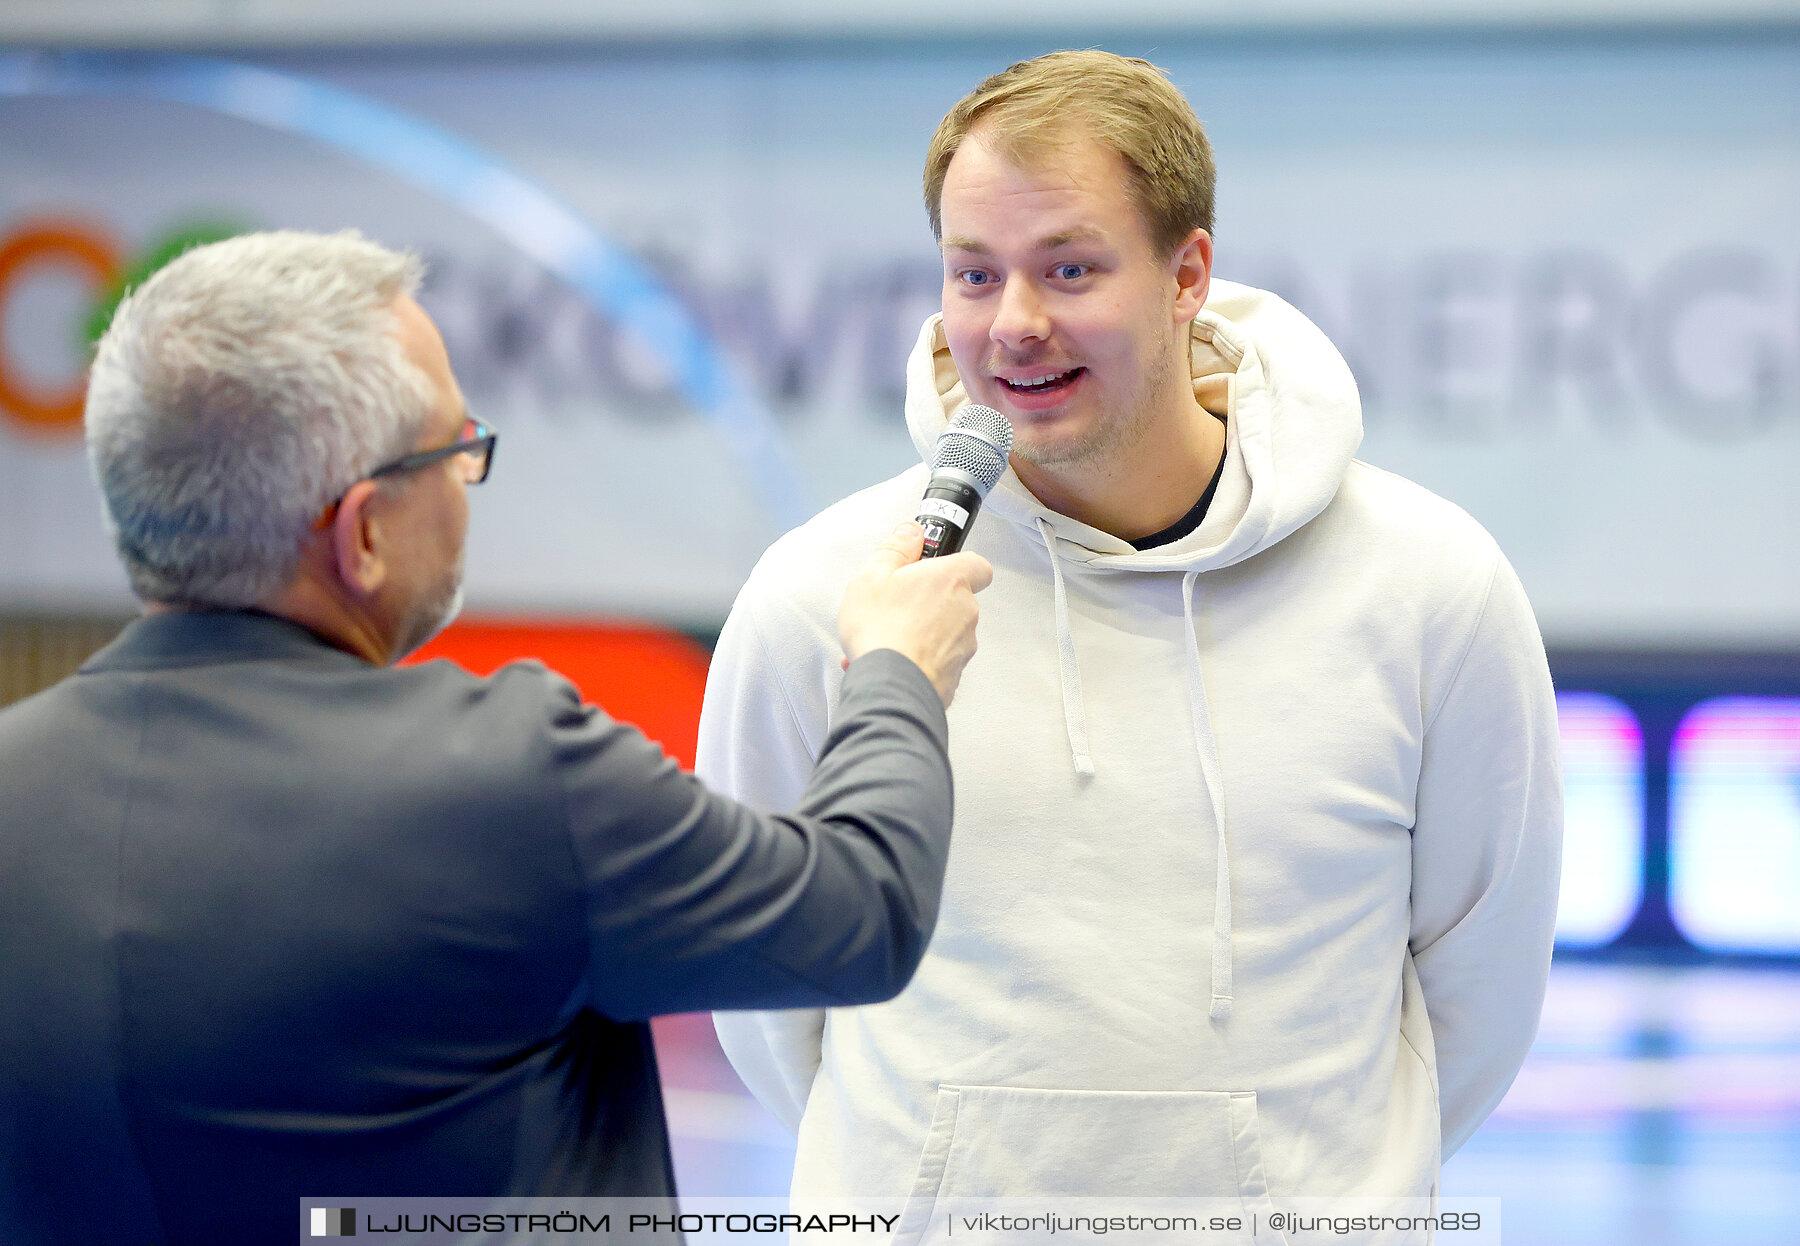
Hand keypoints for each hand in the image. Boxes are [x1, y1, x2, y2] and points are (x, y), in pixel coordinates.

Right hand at [838, 521, 993, 707]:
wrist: (891, 689)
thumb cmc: (882, 631)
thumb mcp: (873, 576)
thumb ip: (896, 548)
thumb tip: (911, 531)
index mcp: (951, 581)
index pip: (978, 564)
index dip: (959, 564)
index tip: (934, 567)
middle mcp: (966, 612)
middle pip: (956, 599)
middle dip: (929, 602)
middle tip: (897, 605)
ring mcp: (963, 647)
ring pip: (944, 633)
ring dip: (920, 633)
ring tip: (885, 639)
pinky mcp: (955, 676)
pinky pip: (937, 661)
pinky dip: (917, 659)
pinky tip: (889, 662)